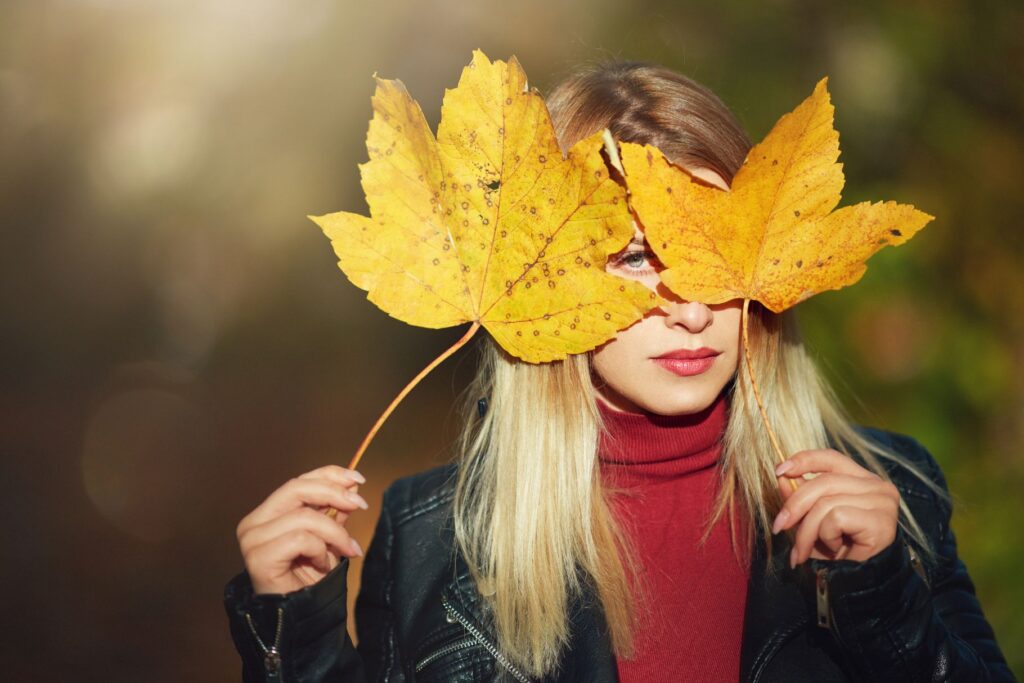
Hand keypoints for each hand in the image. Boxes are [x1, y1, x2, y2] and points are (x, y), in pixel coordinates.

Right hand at [236, 465, 368, 594]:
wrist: (298, 619)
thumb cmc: (309, 579)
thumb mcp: (328, 537)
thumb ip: (335, 510)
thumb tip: (352, 484)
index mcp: (268, 513)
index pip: (298, 481)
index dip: (329, 474)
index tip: (358, 478)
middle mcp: (254, 522)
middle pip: (296, 488)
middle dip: (334, 493)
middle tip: (360, 504)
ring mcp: (252, 539)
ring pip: (304, 516)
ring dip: (334, 534)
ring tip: (344, 550)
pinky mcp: (258, 557)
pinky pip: (301, 539)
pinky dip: (320, 550)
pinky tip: (323, 565)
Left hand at [772, 449, 900, 568]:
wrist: (860, 584)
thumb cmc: (839, 551)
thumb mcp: (812, 520)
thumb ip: (799, 496)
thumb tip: (781, 476)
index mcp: (863, 480)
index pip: (831, 458)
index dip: (804, 460)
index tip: (779, 470)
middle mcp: (878, 486)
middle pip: (824, 482)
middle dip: (794, 506)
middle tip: (779, 527)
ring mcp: (883, 502)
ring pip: (826, 503)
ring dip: (807, 530)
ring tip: (803, 551)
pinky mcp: (881, 521)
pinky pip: (836, 518)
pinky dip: (826, 536)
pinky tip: (836, 549)